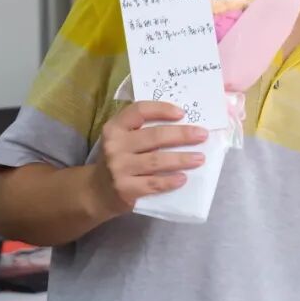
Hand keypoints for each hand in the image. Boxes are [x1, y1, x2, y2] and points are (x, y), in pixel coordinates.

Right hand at [90, 101, 208, 216]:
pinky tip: (183, 178)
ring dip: (182, 159)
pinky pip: (153, 183)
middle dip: (182, 134)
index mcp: (115, 127)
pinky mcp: (125, 189)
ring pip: (157, 160)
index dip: (162, 109)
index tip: (182, 113)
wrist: (97, 191)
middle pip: (154, 136)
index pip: (140, 111)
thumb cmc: (119, 158)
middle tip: (202, 135)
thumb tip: (183, 121)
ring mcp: (119, 168)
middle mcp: (114, 145)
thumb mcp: (122, 138)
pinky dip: (170, 181)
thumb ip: (143, 128)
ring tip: (200, 158)